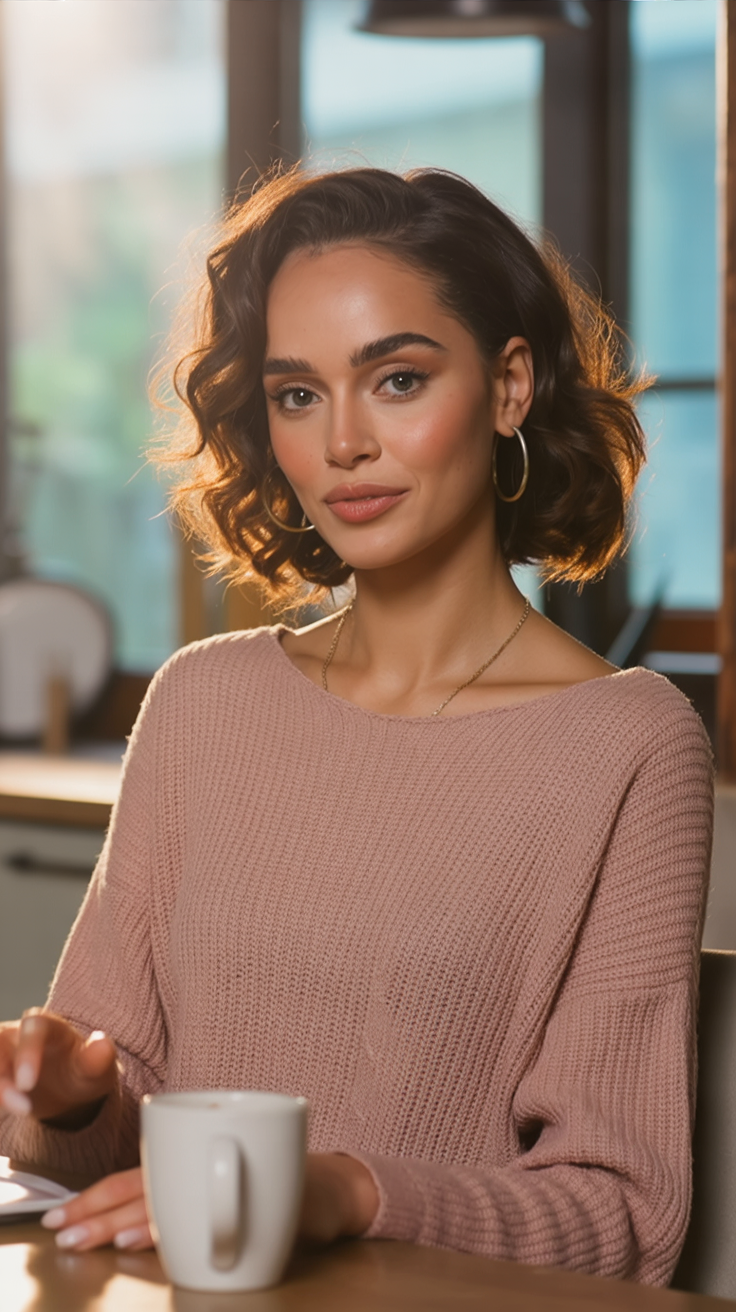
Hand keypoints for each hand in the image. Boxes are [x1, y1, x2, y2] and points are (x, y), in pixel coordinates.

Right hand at [0, 1009, 116, 1123]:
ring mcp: (1, 1053)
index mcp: (46, 1025)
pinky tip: (2, 1114)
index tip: (27, 1084)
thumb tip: (102, 1044)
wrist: (68, 1088)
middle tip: (23, 1108)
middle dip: (2, 1079)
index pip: (33, 1028)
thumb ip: (98, 1058)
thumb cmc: (82, 1071)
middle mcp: (16, 1034)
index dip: (27, 1052)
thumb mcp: (96, 1069)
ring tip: (17, 1113)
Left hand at [41, 1152, 378, 1252]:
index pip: (136, 1176)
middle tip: (64, 1230)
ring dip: (123, 1221)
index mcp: (195, 1158)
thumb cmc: (276, 1187)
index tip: (64, 1215)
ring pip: (165, 1197)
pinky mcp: (254, 1192)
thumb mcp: (224, 1188)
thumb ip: (186, 1197)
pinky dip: (171, 1226)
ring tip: (91, 1238)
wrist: (336, 1188)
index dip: (96, 1195)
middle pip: (143, 1184)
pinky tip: (145, 1238)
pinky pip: (205, 1212)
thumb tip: (126, 1228)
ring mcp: (231, 1173)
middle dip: (97, 1211)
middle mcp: (208, 1160)